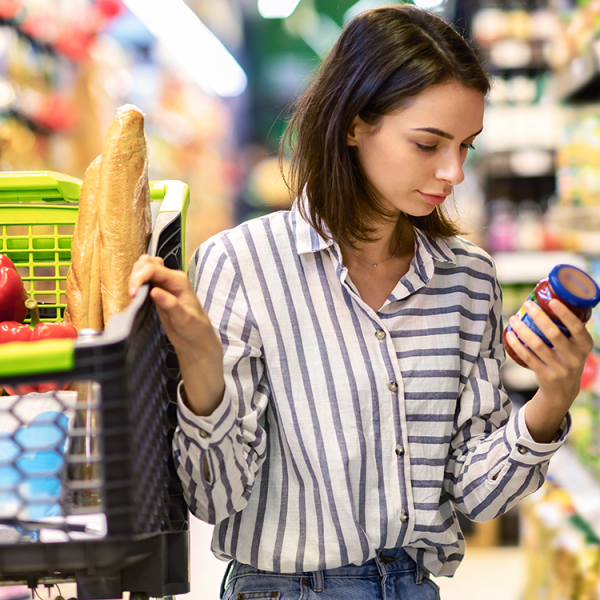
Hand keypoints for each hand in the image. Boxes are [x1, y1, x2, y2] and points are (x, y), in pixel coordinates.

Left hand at [129, 254, 224, 415]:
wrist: (197, 342)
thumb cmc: (181, 323)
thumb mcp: (164, 301)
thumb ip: (154, 283)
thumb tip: (139, 266)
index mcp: (170, 280)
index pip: (147, 264)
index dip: (135, 273)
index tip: (129, 290)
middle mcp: (174, 281)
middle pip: (148, 263)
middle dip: (136, 273)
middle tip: (132, 290)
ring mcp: (180, 294)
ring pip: (155, 269)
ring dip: (143, 276)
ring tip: (137, 291)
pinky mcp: (183, 313)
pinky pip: (171, 301)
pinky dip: (163, 297)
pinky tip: (156, 294)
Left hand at [505, 299, 593, 441]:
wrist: (563, 390)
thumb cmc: (567, 357)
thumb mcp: (576, 345)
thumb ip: (569, 328)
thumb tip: (552, 297)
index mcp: (585, 346)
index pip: (578, 328)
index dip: (565, 314)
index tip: (551, 301)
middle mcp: (575, 358)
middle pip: (554, 334)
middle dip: (538, 317)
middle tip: (527, 304)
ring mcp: (560, 368)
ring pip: (537, 345)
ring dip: (523, 329)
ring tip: (513, 318)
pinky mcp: (545, 375)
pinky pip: (528, 357)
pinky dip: (517, 344)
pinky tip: (510, 334)